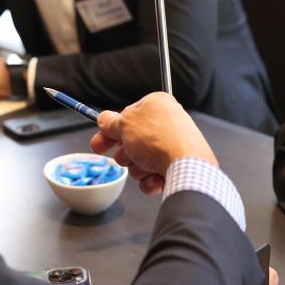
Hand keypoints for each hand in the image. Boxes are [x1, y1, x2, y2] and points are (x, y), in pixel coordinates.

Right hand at [89, 92, 215, 194]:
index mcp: (156, 105)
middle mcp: (166, 123)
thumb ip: (110, 122)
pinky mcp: (177, 166)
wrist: (186, 165)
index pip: (126, 117)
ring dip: (137, 168)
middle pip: (131, 141)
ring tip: (146, 165)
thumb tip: (104, 119)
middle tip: (127, 154)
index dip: (109, 132)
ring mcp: (172, 146)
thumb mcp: (124, 124)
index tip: (98, 144)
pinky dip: (151, 179)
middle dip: (125, 153)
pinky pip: (153, 175)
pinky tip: (156, 177)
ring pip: (140, 160)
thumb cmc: (158, 139)